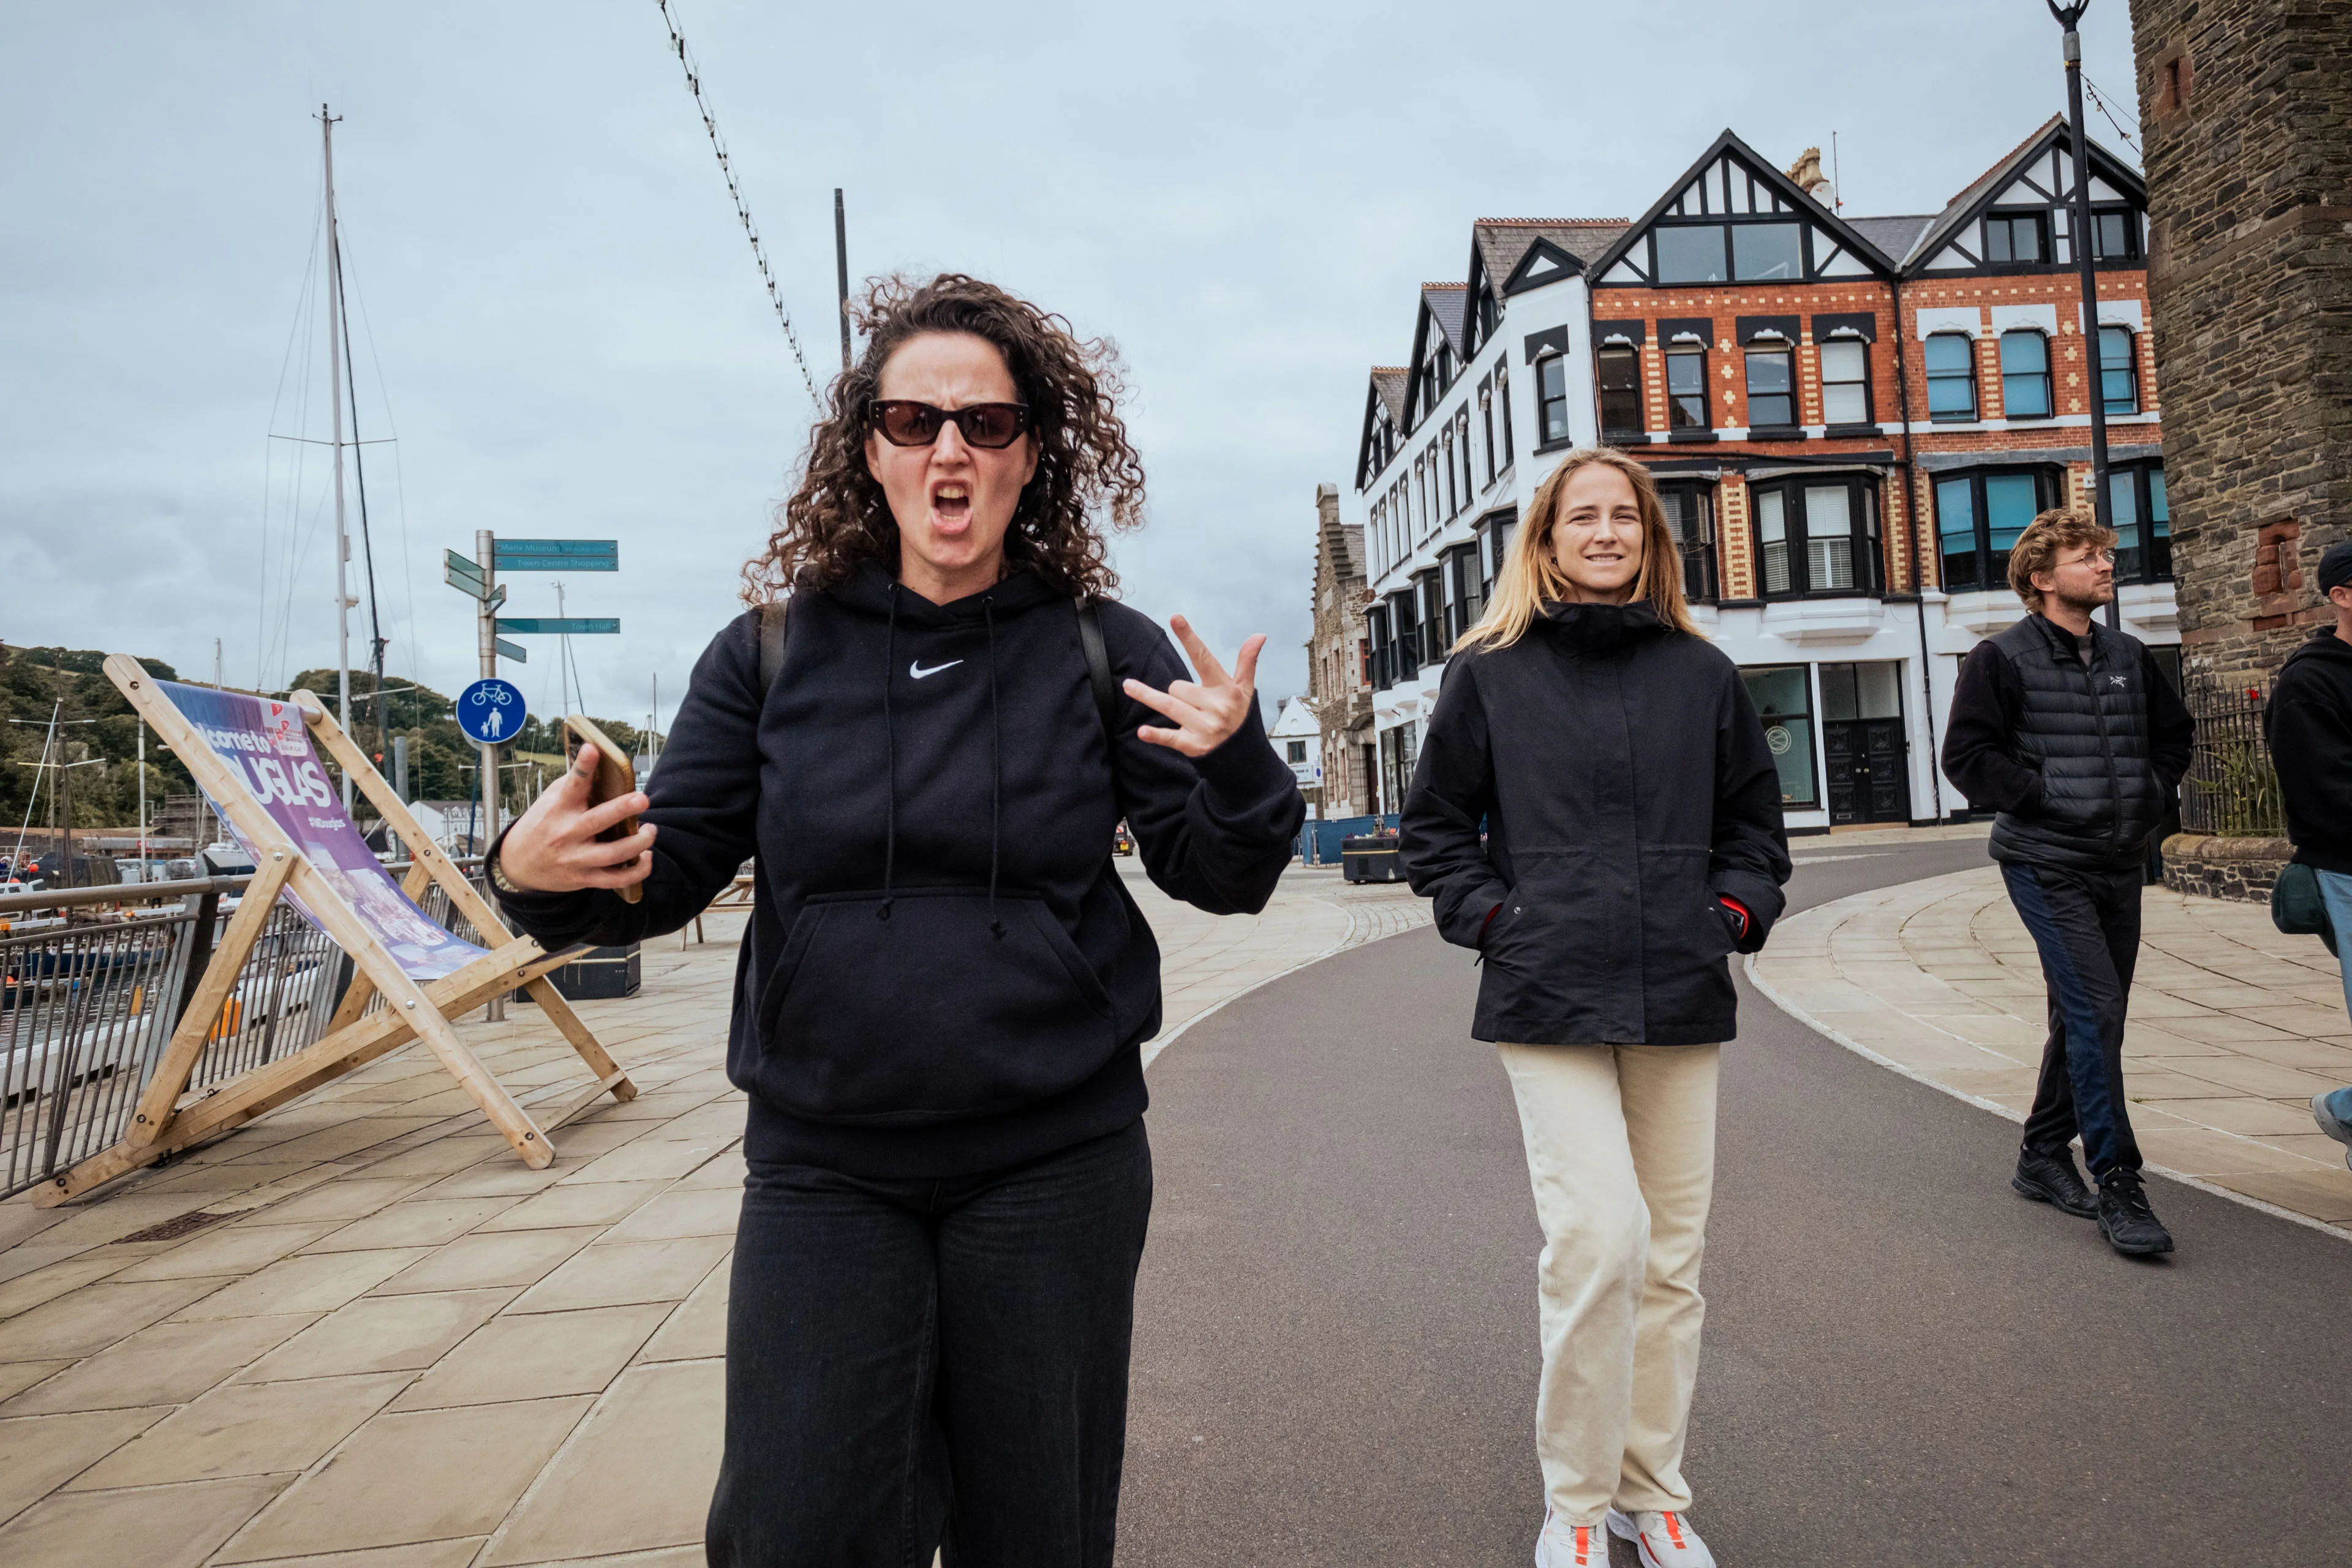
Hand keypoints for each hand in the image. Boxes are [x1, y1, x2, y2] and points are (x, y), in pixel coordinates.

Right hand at [495, 744, 656, 892]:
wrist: (518, 865)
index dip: (583, 767)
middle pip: (597, 821)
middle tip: (642, 799)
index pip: (571, 785)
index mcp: (557, 810)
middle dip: (622, 809)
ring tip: (650, 830)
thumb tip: (604, 767)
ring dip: (638, 842)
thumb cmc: (540, 826)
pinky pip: (616, 879)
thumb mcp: (549, 802)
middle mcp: (566, 834)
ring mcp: (575, 859)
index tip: (592, 749)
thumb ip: (574, 786)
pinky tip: (647, 857)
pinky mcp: (584, 878)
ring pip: (612, 854)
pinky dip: (637, 871)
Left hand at [1124, 615, 1264, 758]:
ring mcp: (1203, 727)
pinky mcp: (1193, 745)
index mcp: (1226, 689)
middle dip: (1180, 692)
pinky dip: (1156, 736)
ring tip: (1128, 686)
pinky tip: (1143, 732)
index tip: (1175, 618)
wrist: (1242, 756)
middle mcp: (1215, 707)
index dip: (1189, 638)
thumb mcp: (1245, 689)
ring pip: (1169, 705)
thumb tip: (1259, 636)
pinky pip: (1169, 737)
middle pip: (1178, 686)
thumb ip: (1247, 661)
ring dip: (1147, 696)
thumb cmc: (1239, 717)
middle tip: (1194, 703)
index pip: (1204, 658)